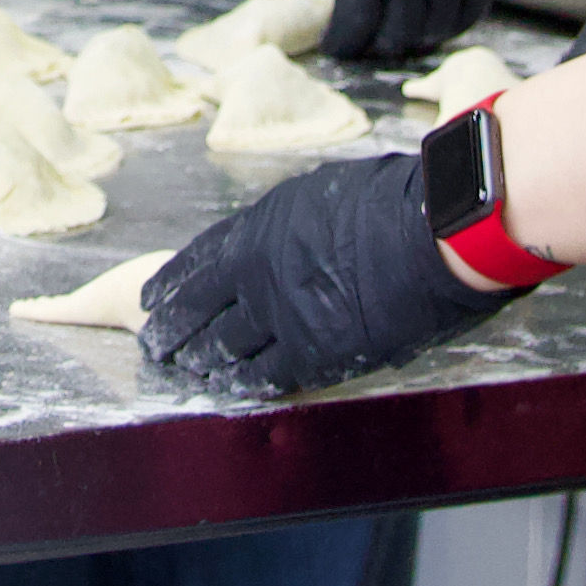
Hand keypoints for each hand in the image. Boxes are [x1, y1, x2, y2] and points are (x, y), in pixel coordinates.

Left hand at [140, 146, 525, 399]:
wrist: (431, 234)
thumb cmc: (391, 201)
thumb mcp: (318, 195)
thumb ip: (287, 225)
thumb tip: (278, 240)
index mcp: (256, 229)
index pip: (197, 262)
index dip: (172, 284)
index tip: (153, 299)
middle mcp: (256, 275)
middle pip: (200, 311)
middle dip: (175, 330)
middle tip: (157, 344)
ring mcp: (282, 317)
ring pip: (226, 347)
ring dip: (203, 360)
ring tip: (188, 369)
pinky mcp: (314, 353)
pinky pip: (268, 375)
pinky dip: (245, 383)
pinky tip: (231, 389)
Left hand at [322, 0, 542, 60]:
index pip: (353, 24)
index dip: (341, 43)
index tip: (336, 44)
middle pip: (392, 37)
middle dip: (373, 43)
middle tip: (365, 36)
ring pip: (431, 33)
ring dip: (411, 37)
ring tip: (398, 28)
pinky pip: (466, 16)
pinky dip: (447, 25)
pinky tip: (433, 16)